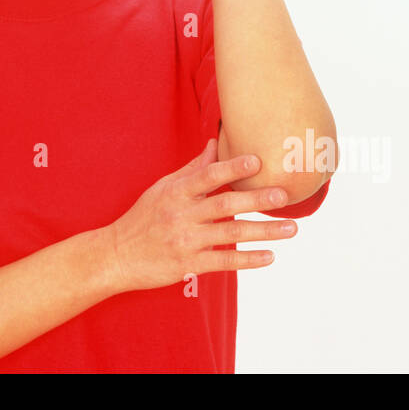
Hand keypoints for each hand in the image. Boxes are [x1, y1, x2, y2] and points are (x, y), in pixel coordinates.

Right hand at [101, 136, 295, 293]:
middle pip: (225, 204)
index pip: (208, 176)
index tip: (257, 161)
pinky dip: (248, 259)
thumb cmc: (143, 217)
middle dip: (257, 199)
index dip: (232, 167)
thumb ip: (192, 169)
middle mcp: (181, 214)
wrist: (117, 255)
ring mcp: (185, 240)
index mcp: (176, 192)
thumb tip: (214, 144)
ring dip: (264, 231)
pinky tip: (270, 256)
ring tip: (291, 228)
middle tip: (285, 195)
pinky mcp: (188, 265)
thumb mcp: (163, 188)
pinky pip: (224, 261)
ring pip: (230, 233)